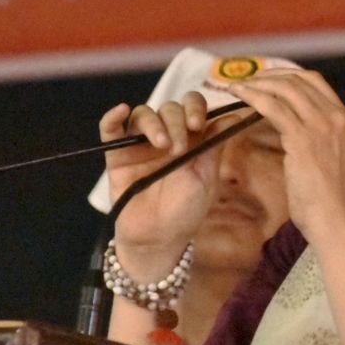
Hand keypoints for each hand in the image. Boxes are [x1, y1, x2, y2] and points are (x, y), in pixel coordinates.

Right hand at [100, 92, 221, 280]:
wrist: (159, 238)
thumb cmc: (186, 210)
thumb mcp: (206, 177)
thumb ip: (214, 145)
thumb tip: (234, 116)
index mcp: (190, 138)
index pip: (192, 106)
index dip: (195, 107)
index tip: (197, 124)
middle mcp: (166, 135)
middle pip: (169, 108)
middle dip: (176, 122)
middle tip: (178, 148)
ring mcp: (140, 144)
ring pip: (143, 114)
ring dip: (153, 124)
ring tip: (162, 145)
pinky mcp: (117, 155)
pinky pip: (110, 130)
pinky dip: (112, 117)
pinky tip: (121, 111)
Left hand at [227, 68, 344, 243]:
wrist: (333, 217)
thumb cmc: (326, 194)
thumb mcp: (328, 152)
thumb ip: (315, 131)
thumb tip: (288, 119)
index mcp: (343, 116)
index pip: (314, 80)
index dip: (287, 74)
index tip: (266, 79)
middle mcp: (335, 114)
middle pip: (298, 80)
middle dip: (268, 76)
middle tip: (246, 82)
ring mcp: (320, 124)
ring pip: (284, 89)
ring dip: (256, 83)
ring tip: (237, 87)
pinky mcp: (302, 137)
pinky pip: (273, 107)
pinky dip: (253, 96)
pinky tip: (238, 96)